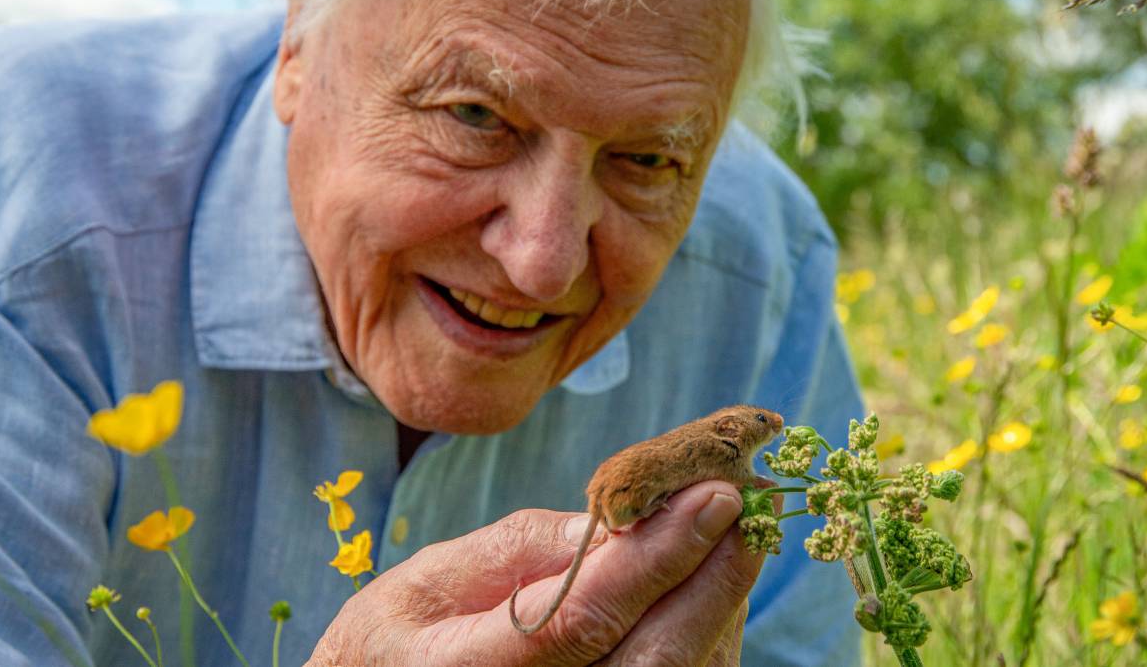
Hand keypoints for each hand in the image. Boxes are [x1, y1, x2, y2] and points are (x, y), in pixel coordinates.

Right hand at [307, 480, 763, 665]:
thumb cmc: (394, 641)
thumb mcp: (429, 578)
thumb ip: (523, 550)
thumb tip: (619, 517)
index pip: (582, 615)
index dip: (655, 556)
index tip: (713, 496)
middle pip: (646, 660)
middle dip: (710, 581)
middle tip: (752, 509)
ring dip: (715, 609)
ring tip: (739, 539)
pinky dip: (699, 643)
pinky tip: (709, 591)